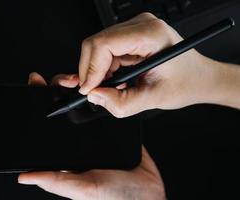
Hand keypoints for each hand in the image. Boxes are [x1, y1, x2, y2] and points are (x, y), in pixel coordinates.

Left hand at [18, 72, 165, 199]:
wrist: (149, 194)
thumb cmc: (116, 196)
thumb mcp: (83, 189)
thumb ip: (56, 181)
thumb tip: (26, 176)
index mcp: (67, 153)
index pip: (47, 124)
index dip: (40, 103)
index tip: (35, 85)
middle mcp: (80, 140)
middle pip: (65, 108)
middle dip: (61, 89)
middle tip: (65, 79)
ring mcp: (98, 132)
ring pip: (86, 104)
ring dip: (85, 89)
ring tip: (83, 79)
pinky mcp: (116, 128)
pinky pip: (109, 108)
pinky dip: (106, 95)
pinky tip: (105, 85)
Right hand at [78, 12, 226, 117]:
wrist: (199, 77)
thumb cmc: (186, 82)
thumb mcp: (153, 98)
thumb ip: (121, 102)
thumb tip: (94, 96)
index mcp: (151, 34)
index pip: (103, 44)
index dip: (90, 69)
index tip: (88, 89)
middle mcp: (141, 25)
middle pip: (96, 44)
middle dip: (90, 71)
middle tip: (94, 92)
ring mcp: (134, 29)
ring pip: (97, 48)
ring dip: (97, 71)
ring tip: (110, 88)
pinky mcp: (130, 36)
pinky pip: (105, 50)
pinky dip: (103, 68)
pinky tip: (112, 81)